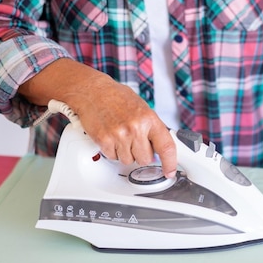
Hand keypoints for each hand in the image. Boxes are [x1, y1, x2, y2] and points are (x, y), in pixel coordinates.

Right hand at [19, 58, 177, 176]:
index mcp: (149, 119)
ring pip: (128, 160)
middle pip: (145, 159)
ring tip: (121, 136)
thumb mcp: (142, 108)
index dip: (170, 162)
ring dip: (125, 153)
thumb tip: (160, 147)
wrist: (92, 91)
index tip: (170, 171)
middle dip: (141, 153)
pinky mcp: (104, 141)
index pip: (166, 146)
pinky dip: (112, 151)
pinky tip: (111, 136)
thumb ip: (152, 128)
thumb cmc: (117, 97)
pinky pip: (113, 157)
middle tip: (134, 141)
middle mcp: (136, 128)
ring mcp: (119, 135)